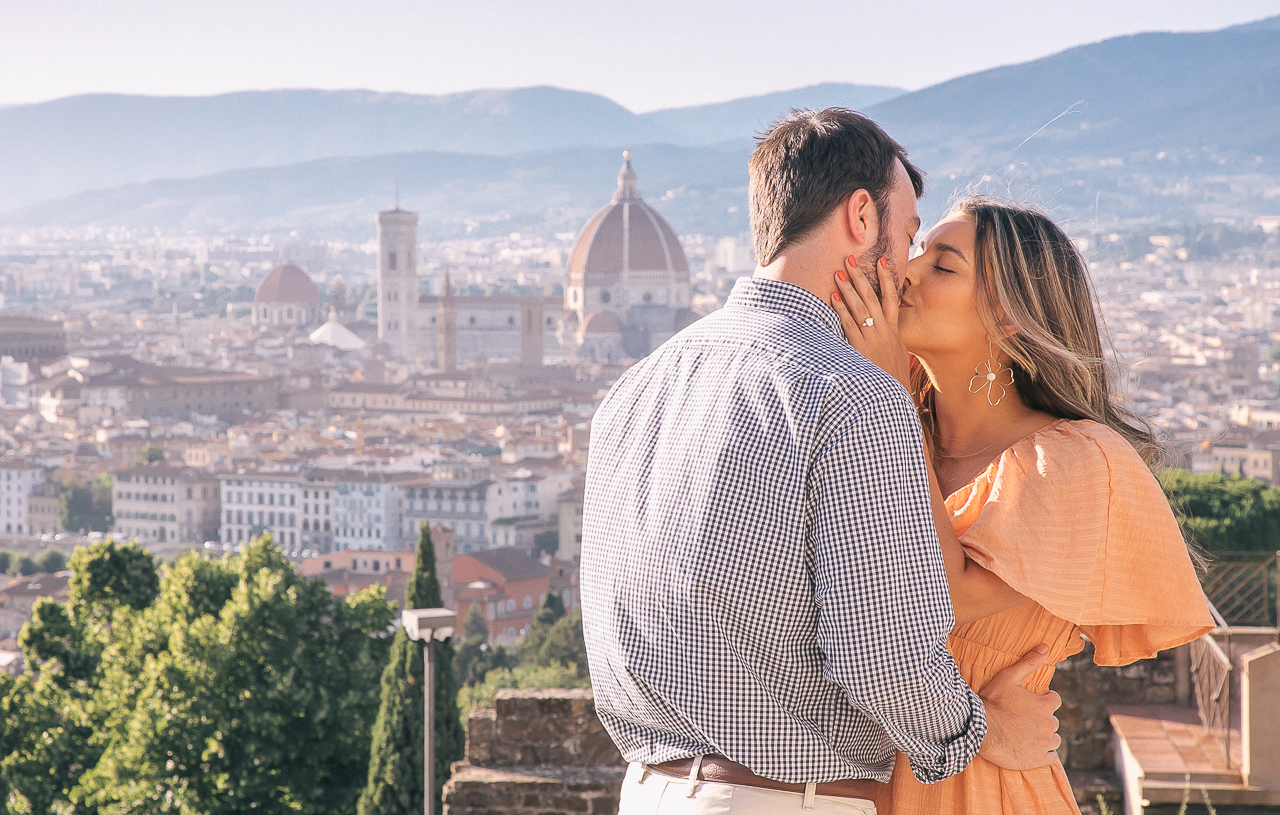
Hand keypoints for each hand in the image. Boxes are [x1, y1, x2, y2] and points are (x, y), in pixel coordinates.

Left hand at [831, 256, 911, 387]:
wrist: (894, 399)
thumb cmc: (892, 381)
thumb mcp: (896, 357)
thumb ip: (888, 342)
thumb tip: (878, 332)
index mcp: (895, 332)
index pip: (892, 299)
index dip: (887, 279)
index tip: (881, 261)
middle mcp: (885, 332)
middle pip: (873, 298)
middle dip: (861, 277)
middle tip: (850, 259)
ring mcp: (874, 340)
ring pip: (861, 308)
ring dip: (848, 289)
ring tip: (838, 273)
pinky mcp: (861, 350)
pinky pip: (850, 326)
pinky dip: (841, 311)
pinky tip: (833, 298)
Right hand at [977, 644, 1062, 769]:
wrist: (980, 729)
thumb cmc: (993, 701)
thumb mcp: (1008, 677)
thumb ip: (1029, 662)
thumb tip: (1045, 646)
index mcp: (1045, 706)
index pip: (1054, 700)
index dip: (1043, 700)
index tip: (1031, 702)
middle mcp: (1049, 725)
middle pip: (1053, 720)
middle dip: (1042, 719)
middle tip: (1023, 718)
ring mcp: (1044, 744)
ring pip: (1054, 739)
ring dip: (1045, 736)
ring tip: (1027, 734)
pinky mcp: (1038, 759)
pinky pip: (1051, 757)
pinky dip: (1044, 753)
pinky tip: (1032, 749)